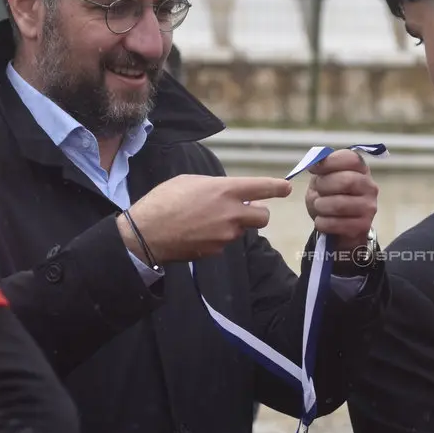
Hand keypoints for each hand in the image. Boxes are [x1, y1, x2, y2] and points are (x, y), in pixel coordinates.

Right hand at [121, 174, 292, 263]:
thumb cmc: (164, 201)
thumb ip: (215, 187)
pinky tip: (197, 232)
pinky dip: (217, 238)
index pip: (262, 188)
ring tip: (206, 220)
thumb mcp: (190, 181)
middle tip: (244, 210)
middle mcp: (231, 214)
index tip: (287, 188)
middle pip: (263, 217)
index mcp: (225, 190)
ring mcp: (225, 235)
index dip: (278, 187)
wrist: (146, 233)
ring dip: (232, 226)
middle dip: (257, 214)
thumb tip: (227, 194)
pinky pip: (224, 243)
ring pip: (241, 231)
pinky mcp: (216, 250)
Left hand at [304, 149, 378, 249]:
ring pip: (340, 204)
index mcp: (361, 169)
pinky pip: (336, 224)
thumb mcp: (323, 178)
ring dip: (321, 205)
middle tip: (317, 190)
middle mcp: (369, 186)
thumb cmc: (330, 197)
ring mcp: (368, 207)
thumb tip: (315, 162)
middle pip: (347, 181)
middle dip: (324, 185)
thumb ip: (321, 168)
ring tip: (319, 206)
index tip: (313, 168)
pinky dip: (322, 222)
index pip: (351, 159)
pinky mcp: (363, 226)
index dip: (330, 162)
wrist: (337, 227)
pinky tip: (322, 220)